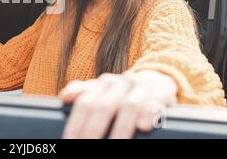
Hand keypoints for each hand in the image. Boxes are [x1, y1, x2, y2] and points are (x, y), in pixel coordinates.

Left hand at [59, 70, 177, 138]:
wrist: (155, 80)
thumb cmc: (122, 92)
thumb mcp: (101, 90)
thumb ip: (81, 91)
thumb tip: (63, 97)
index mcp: (102, 83)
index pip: (85, 104)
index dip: (76, 125)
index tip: (71, 142)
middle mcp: (120, 83)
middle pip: (103, 107)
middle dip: (94, 131)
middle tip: (88, 146)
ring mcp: (141, 86)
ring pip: (129, 106)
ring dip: (121, 128)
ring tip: (115, 144)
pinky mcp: (162, 91)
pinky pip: (156, 101)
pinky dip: (149, 113)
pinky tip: (142, 127)